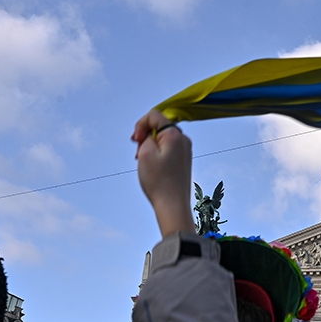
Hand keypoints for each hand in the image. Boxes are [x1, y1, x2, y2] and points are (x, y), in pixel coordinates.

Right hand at [132, 110, 195, 237]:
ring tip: (143, 161)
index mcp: (175, 134)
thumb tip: (150, 133)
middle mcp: (183, 140)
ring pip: (162, 138)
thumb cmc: (159, 182)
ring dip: (150, 145)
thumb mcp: (145, 153)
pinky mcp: (184, 160)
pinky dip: (157, 153)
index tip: (135, 140)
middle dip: (145, 135)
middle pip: (159, 126)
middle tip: (137, 152)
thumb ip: (146, 135)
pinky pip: (168, 149)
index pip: (154, 116)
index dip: (140, 125)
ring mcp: (185, 150)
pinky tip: (151, 166)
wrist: (172, 205)